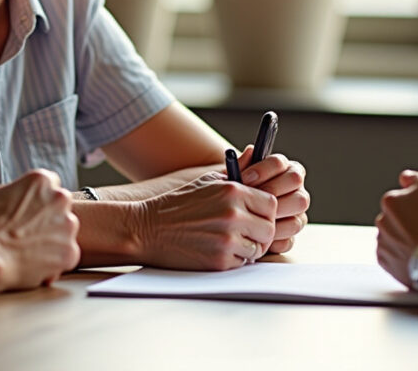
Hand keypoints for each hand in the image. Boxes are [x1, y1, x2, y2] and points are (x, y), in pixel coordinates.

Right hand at [0, 170, 80, 289]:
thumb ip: (19, 193)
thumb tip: (23, 198)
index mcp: (42, 180)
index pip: (51, 187)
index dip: (40, 202)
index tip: (30, 214)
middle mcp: (60, 198)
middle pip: (61, 209)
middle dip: (49, 220)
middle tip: (28, 234)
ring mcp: (68, 225)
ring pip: (66, 232)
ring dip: (54, 240)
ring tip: (29, 251)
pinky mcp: (69, 251)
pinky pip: (67, 255)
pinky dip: (56, 261)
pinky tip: (35, 264)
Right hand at [138, 170, 277, 269]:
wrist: (147, 229)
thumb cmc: (178, 205)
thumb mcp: (206, 182)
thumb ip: (236, 172)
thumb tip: (255, 155)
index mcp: (233, 191)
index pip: (271, 204)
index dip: (265, 212)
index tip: (256, 216)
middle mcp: (233, 214)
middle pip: (269, 228)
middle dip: (260, 232)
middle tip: (247, 233)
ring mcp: (227, 239)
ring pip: (258, 248)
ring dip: (248, 247)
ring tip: (229, 241)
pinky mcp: (219, 260)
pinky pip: (242, 262)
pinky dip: (233, 259)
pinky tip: (216, 250)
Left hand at [240, 148, 310, 254]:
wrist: (225, 220)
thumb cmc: (231, 195)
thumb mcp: (230, 181)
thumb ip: (240, 166)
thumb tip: (251, 151)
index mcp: (282, 170)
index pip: (280, 162)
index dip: (263, 169)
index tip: (244, 177)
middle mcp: (295, 188)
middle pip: (295, 181)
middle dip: (271, 189)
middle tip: (250, 198)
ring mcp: (296, 212)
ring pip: (297, 206)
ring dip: (275, 213)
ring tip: (252, 217)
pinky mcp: (291, 234)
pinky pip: (289, 237)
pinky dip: (274, 238)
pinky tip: (256, 235)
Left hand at [375, 170, 417, 288]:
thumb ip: (415, 178)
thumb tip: (404, 178)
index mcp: (389, 201)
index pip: (403, 199)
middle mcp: (381, 221)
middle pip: (397, 219)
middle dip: (410, 222)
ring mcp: (383, 243)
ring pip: (395, 237)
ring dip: (406, 239)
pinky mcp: (386, 263)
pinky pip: (394, 256)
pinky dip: (404, 255)